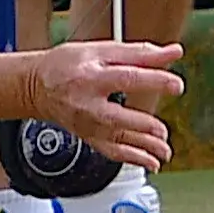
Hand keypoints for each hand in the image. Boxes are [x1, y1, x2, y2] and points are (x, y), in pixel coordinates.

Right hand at [17, 41, 185, 170]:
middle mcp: (88, 104)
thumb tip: (172, 53)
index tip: (176, 85)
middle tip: (164, 130)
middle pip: (119, 119)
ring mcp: (87, 125)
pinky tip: (152, 162)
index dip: (155, 82)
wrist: (36, 87)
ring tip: (165, 150)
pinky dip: (134, 159)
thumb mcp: (100, 50)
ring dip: (145, 149)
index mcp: (91, 77)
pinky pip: (113, 152)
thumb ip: (139, 53)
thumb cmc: (67, 65)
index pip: (127, 79)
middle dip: (145, 127)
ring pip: (118, 141)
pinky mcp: (89, 137)